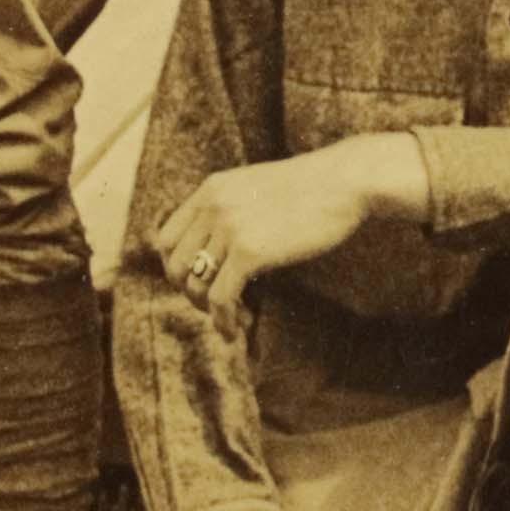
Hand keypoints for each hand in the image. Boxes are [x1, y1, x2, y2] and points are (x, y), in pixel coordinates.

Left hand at [150, 137, 418, 301]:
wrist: (344, 181)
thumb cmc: (313, 189)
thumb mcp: (257, 188)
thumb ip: (231, 210)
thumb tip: (219, 250)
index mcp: (211, 190)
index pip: (164, 239)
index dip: (176, 270)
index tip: (199, 285)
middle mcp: (212, 207)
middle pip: (175, 265)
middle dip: (190, 293)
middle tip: (216, 306)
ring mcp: (229, 228)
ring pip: (196, 285)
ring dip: (210, 311)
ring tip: (234, 320)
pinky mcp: (250, 251)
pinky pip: (220, 298)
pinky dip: (224, 320)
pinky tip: (238, 329)